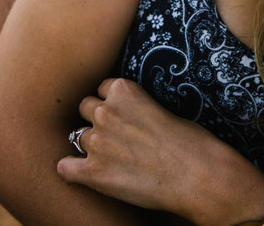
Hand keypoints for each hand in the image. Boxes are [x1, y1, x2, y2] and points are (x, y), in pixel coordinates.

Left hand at [57, 78, 263, 223]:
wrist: (198, 175)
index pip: (103, 88)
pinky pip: (65, 168)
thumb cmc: (191, 143)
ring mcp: (97, 142)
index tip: (123, 114)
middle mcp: (105, 111)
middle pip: (85, 107)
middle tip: (116, 136)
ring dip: (91, 145)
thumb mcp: (163, 108)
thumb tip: (129, 119)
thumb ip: (137, 108)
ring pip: (78, 137)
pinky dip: (72, 171)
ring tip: (112, 158)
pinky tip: (84, 173)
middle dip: (97, 119)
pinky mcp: (94, 172)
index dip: (113, 102)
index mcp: (123, 90)